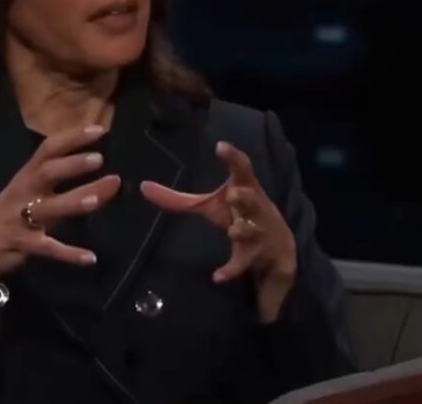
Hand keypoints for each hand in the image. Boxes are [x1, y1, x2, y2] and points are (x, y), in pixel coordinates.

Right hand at [0, 125, 120, 307]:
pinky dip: (69, 254)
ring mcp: (21, 219)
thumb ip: (64, 189)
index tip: (99, 130)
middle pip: (46, 172)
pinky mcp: (22, 245)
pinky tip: (91, 258)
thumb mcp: (30, 197)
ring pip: (48, 209)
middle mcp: (23, 193)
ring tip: (96, 200)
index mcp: (26, 176)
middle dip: (72, 165)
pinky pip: (48, 248)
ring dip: (72, 203)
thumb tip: (109, 180)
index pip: (48, 149)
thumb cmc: (7, 217)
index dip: (72, 138)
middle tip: (99, 159)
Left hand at [140, 141, 296, 322]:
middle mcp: (253, 208)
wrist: (278, 247)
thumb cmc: (238, 214)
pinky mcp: (255, 255)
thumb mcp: (210, 205)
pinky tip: (218, 277)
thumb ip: (178, 199)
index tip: (220, 146)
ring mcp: (257, 232)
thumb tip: (142, 186)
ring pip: (250, 231)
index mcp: (244, 188)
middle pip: (251, 198)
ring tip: (233, 231)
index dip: (232, 157)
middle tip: (233, 194)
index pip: (241, 168)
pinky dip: (232, 269)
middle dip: (244, 196)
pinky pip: (242, 262)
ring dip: (241, 230)